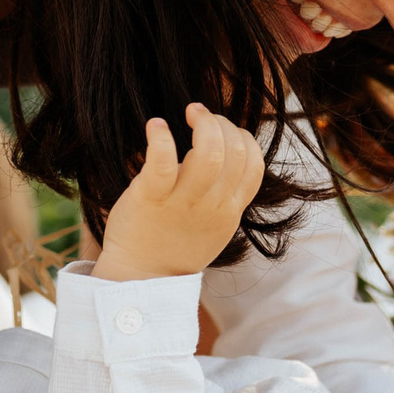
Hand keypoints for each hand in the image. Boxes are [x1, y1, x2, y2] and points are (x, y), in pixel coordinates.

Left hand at [95, 104, 264, 282]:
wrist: (139, 279)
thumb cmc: (174, 246)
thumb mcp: (213, 227)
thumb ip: (224, 195)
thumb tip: (225, 152)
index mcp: (228, 212)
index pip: (254, 166)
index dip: (243, 138)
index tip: (222, 130)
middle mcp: (211, 207)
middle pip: (235, 153)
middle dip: (222, 123)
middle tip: (200, 115)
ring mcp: (182, 204)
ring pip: (208, 155)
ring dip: (204, 124)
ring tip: (189, 113)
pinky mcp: (150, 199)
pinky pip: (163, 163)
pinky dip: (161, 137)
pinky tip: (156, 125)